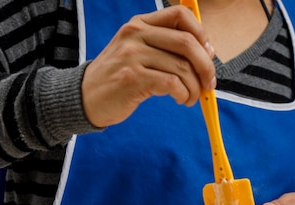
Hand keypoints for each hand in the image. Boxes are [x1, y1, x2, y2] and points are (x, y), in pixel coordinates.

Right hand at [81, 6, 216, 126]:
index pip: (180, 15)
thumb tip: (208, 51)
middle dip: (206, 66)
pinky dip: (183, 94)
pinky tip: (181, 100)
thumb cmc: (119, 77)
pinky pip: (172, 83)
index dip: (201, 33)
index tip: (208, 53)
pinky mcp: (132, 79)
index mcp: (140, 23)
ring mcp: (132, 56)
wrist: (85, 97)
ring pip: (182, 67)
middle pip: (187, 43)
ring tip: (191, 97)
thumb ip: (167, 47)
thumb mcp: (138, 52)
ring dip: (195, 87)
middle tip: (209, 83)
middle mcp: (135, 34)